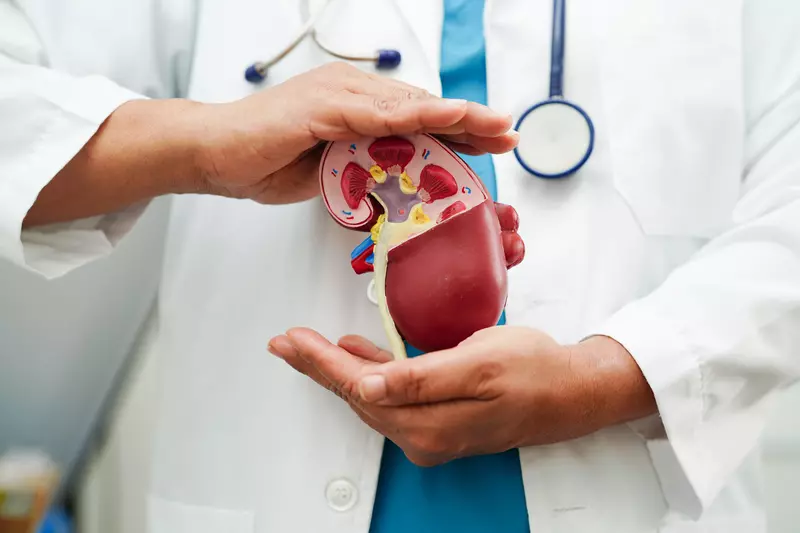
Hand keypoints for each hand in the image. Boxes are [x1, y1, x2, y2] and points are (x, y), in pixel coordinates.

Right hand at [189, 62, 517, 203]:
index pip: (417, 118)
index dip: (458, 129)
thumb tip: (390, 186)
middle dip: (469, 121)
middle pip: (421, 107)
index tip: (494, 142)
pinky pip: (372, 115)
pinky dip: (409, 119)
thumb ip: (361, 170)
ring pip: (406, 106)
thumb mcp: (328, 171)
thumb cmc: (264, 161)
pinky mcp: (320, 108)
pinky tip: (441, 120)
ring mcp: (337, 96)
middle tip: (509, 133)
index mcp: (356, 105)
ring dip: (452, 115)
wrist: (211, 155)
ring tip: (492, 125)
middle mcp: (352, 92)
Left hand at [268, 327, 656, 466]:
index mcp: (429, 423)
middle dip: (319, 367)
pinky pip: (391, 397)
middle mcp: (423, 436)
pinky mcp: (439, 421)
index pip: (360, 389)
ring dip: (338, 370)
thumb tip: (370, 386)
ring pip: (371, 397)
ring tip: (309, 349)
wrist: (571, 392)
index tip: (295, 341)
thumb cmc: (533, 372)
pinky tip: (357, 357)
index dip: (323, 363)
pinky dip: (369, 373)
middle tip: (288, 343)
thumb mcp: (479, 365)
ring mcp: (431, 432)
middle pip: (358, 396)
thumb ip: (421, 379)